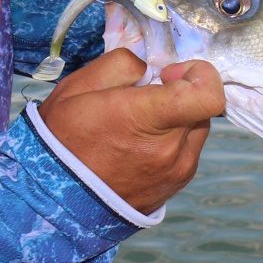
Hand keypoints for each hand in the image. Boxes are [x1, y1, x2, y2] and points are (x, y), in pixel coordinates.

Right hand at [35, 48, 224, 213]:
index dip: (198, 74)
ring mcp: (176, 172)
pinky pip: (188, 152)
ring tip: (136, 127)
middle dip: (178, 95)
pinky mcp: (175, 186)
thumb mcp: (79, 86)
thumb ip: (123, 64)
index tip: (169, 75)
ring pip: (196, 128)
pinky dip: (172, 142)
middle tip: (142, 101)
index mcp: (147, 119)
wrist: (54, 199)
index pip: (208, 95)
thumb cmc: (62, 139)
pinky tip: (139, 147)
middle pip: (200, 106)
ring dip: (176, 119)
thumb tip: (151, 70)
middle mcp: (170, 150)